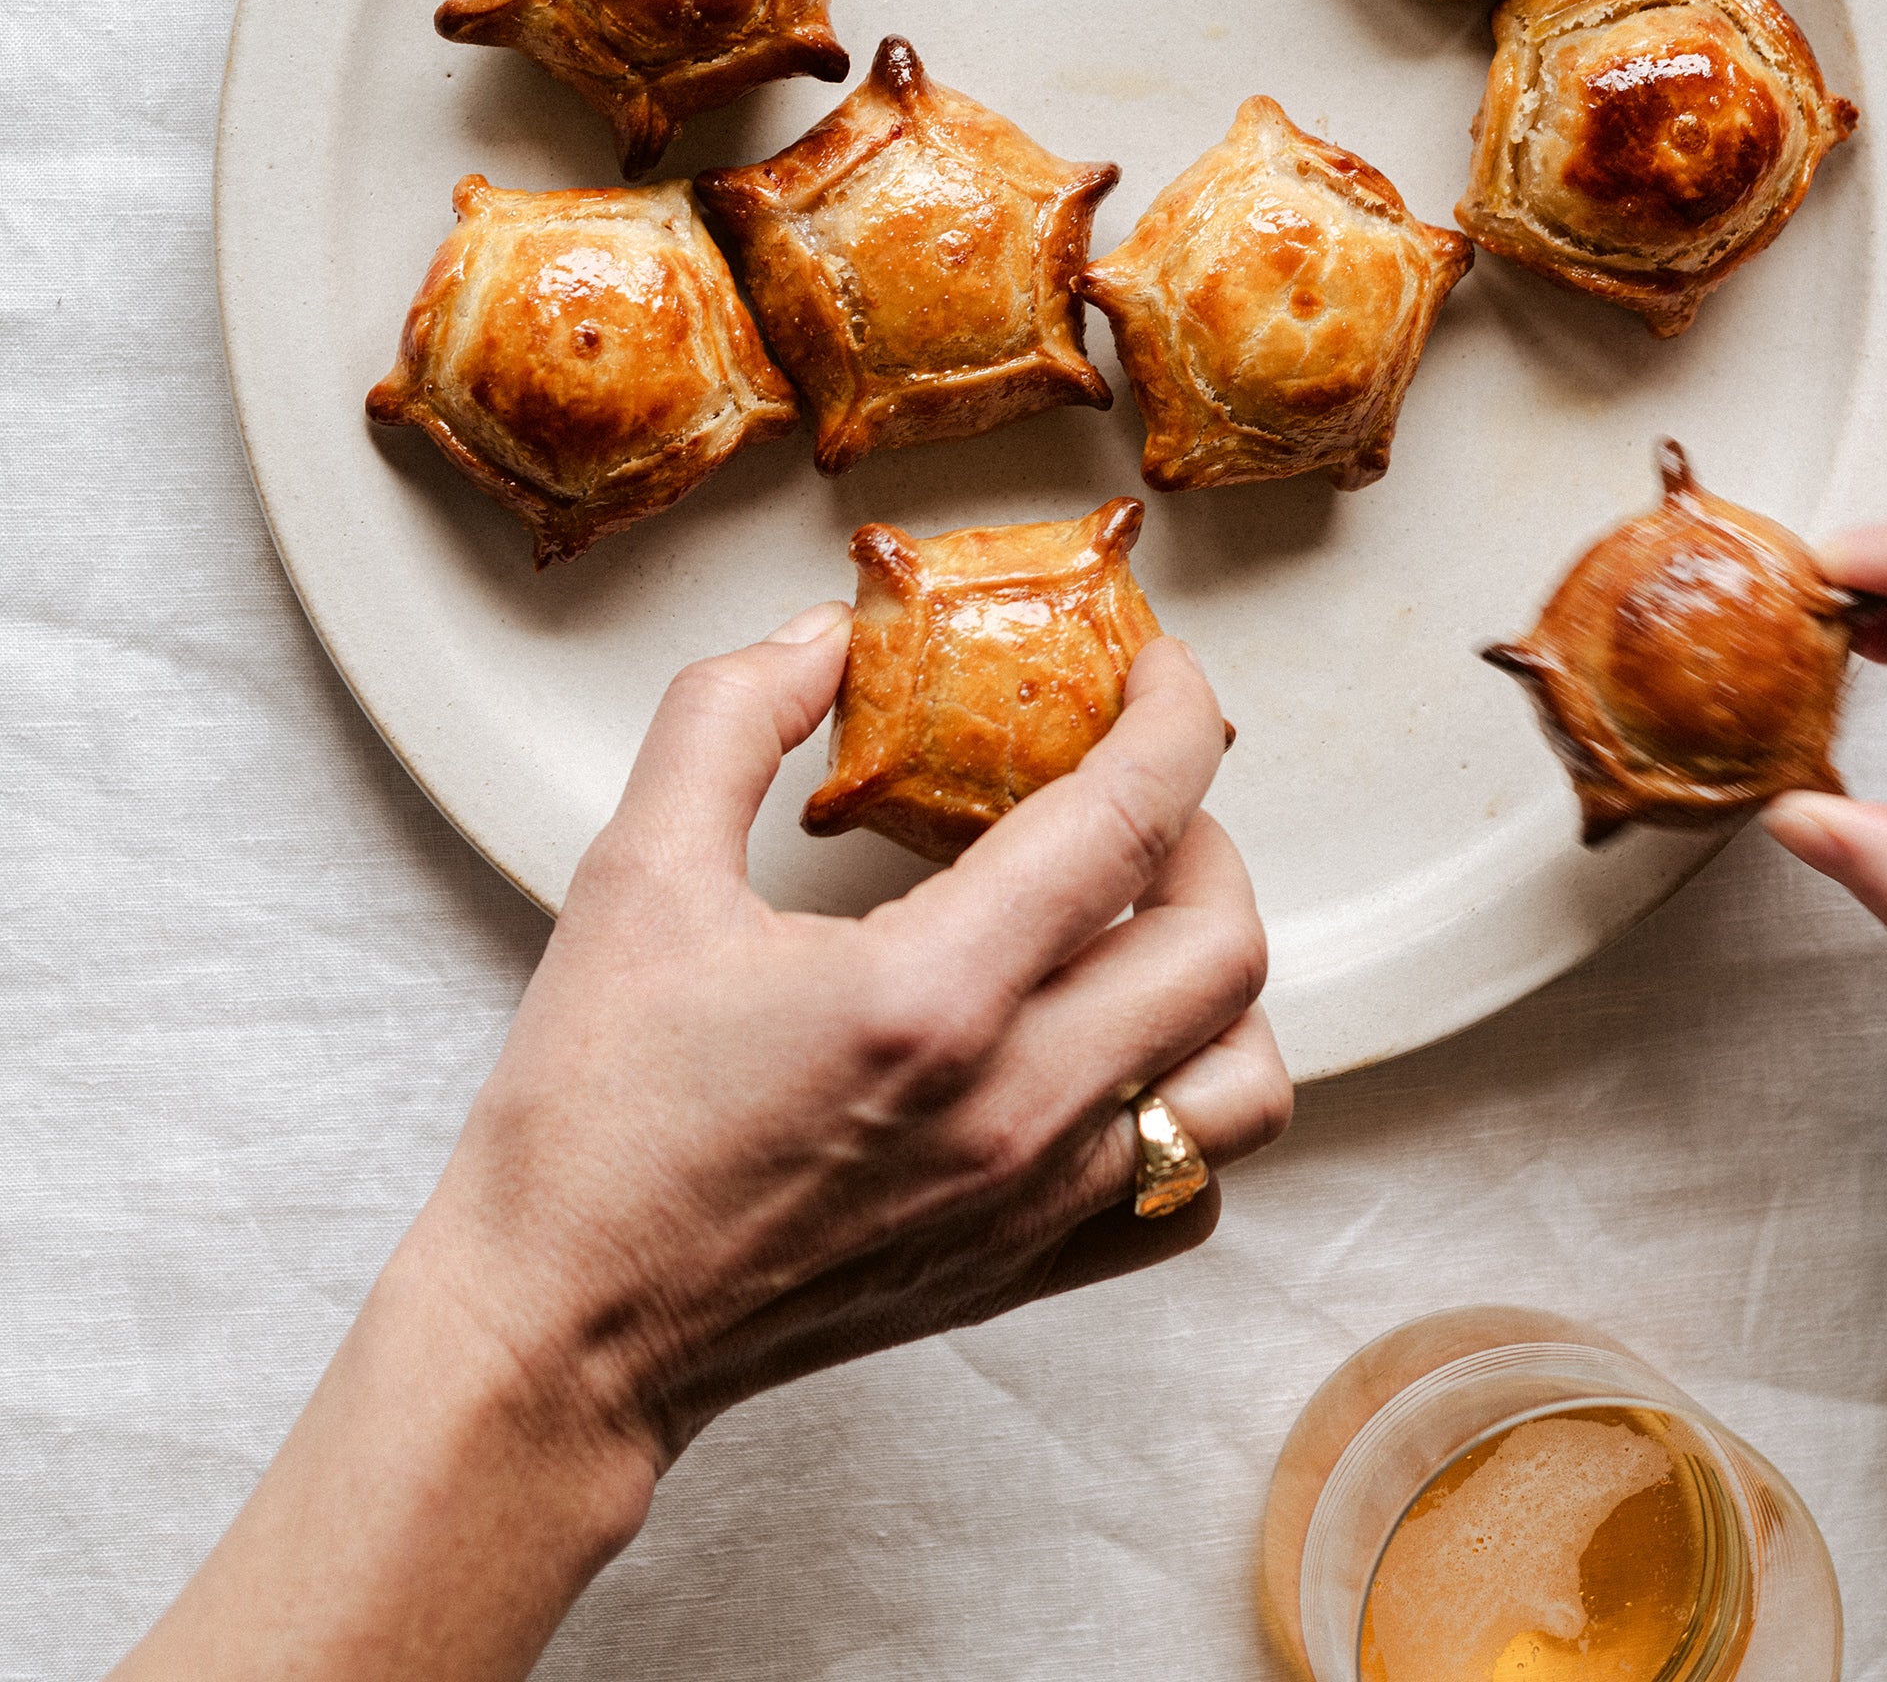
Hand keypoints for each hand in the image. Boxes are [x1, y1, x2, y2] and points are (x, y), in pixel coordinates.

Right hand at [436, 601, 1288, 1440]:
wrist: (561, 1333)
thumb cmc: (589, 1123)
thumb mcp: (636, 872)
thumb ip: (733, 717)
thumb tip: (823, 636)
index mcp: (931, 995)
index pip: (1130, 821)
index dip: (1175, 719)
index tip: (1162, 672)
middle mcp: (1016, 1104)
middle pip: (1223, 945)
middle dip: (1203, 832)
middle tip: (1130, 790)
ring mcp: (1035, 1200)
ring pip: (1241, 1081)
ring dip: (1217, 979)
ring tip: (1137, 923)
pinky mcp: (1024, 1269)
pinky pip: (1190, 1192)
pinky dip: (1188, 1108)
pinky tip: (1113, 1052)